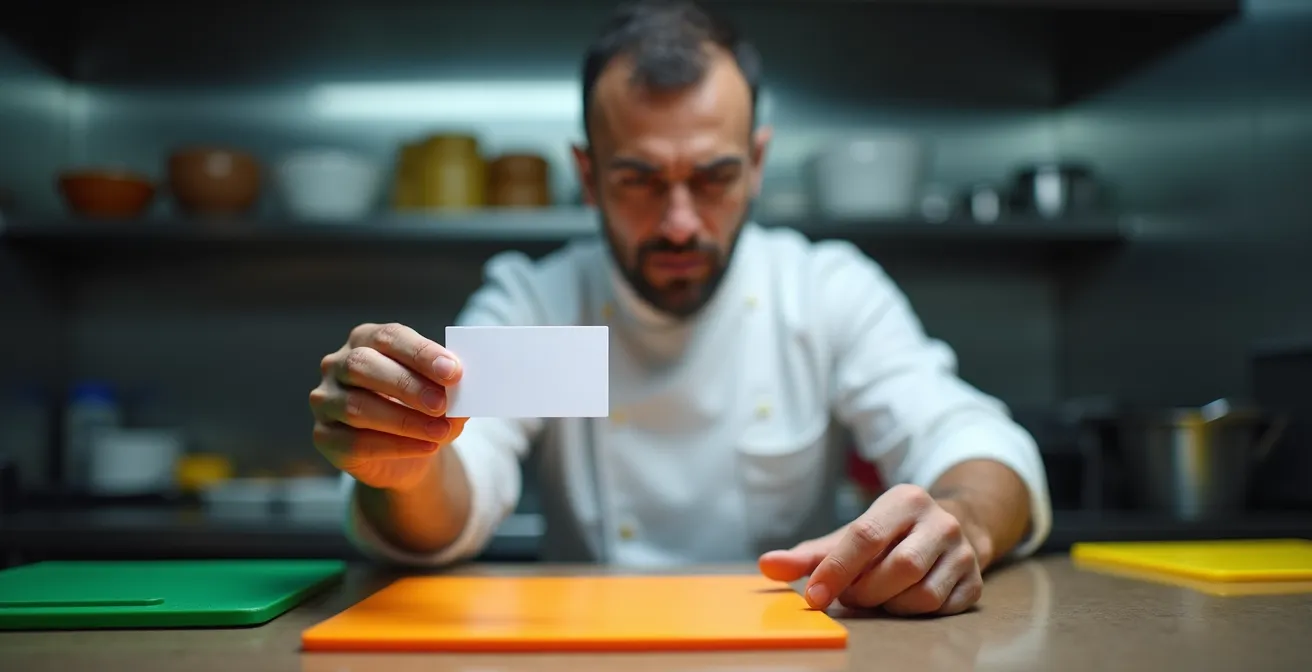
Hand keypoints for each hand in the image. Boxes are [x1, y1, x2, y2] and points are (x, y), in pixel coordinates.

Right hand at [309, 322, 467, 490]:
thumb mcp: (441, 392)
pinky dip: (395, 446)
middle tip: (441, 403)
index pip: (389, 337)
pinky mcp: (324, 436)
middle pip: (364, 366)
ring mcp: (325, 400)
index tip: (453, 371)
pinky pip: (355, 442)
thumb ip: (449, 386)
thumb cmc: (424, 407)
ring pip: (357, 407)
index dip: (421, 353)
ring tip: (441, 431)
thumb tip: (466, 389)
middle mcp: (337, 365)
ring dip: (405, 421)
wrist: (408, 450)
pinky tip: (426, 448)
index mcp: (366, 339)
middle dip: (407, 385)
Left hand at [758, 484, 983, 616]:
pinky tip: (903, 599)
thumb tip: (767, 566)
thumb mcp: (849, 537)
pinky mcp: (976, 580)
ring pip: (921, 594)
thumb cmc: (888, 536)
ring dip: (889, 604)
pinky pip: (941, 609)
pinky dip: (914, 613)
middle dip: (865, 591)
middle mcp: (940, 520)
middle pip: (897, 569)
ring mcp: (963, 551)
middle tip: (851, 596)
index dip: (836, 570)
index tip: (813, 596)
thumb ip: (809, 555)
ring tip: (878, 595)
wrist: (948, 531)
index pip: (865, 536)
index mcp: (904, 500)